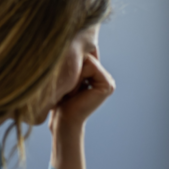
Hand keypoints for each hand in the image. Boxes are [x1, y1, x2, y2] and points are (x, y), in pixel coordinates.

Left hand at [49, 50, 113, 168]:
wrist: (63, 121)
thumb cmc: (60, 101)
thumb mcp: (66, 77)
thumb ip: (72, 63)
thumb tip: (67, 48)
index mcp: (99, 76)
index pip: (83, 55)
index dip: (71, 66)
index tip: (67, 85)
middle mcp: (107, 78)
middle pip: (86, 56)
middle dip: (73, 69)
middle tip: (69, 90)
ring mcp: (109, 82)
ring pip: (88, 60)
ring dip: (74, 74)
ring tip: (72, 91)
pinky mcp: (107, 85)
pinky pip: (91, 66)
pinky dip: (78, 77)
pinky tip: (76, 92)